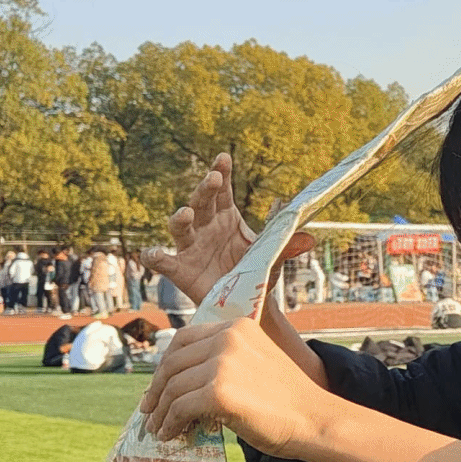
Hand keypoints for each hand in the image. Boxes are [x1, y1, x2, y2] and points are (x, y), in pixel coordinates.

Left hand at [138, 318, 333, 453]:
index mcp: (237, 328)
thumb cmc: (290, 401)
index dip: (167, 364)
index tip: (160, 385)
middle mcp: (228, 339)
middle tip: (149, 410)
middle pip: (173, 363)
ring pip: (173, 388)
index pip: (185, 339)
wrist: (316, 420)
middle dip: (157, 390)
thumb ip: (225, 362)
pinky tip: (171, 434)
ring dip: (161, 411)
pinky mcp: (218, 393)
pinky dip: (170, 424)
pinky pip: (180, 408)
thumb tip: (183, 382)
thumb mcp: (256, 365)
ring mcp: (222, 364)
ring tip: (158, 428)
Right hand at [142, 153, 311, 304]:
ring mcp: (191, 247)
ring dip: (181, 218)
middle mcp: (206, 227)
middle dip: (206, 189)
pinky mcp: (181, 270)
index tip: (224, 158)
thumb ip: (287, 246)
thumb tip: (308, 237)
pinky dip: (155, 256)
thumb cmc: (255, 273)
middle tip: (213, 179)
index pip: (222, 190)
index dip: (221, 173)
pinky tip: (152, 253)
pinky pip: (164, 262)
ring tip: (186, 213)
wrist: (246, 303)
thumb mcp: (273, 257)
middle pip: (201, 203)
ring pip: (181, 228)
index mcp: (227, 217)